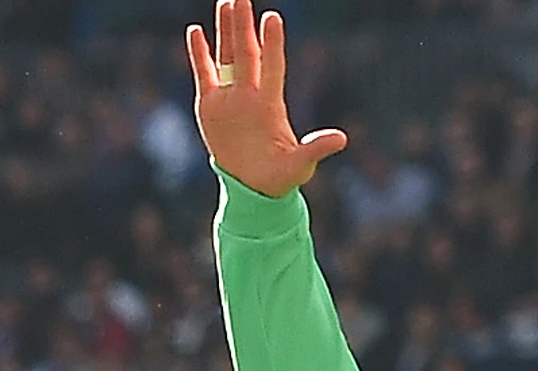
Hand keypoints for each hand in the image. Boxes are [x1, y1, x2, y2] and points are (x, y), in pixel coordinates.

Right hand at [189, 1, 346, 198]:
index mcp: (270, 104)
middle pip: (247, 53)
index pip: (272, 66)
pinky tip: (196, 31)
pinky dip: (199, 53)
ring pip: (227, 55)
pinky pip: (204, 73)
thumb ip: (315, 150)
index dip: (272, 44)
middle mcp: (250, 94)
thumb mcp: (300, 165)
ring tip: (226, 1)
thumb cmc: (281, 176)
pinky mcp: (210, 105)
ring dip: (226, 30)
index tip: (272, 18)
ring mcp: (230, 97)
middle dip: (243, 26)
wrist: (254, 186)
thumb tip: (342, 139)